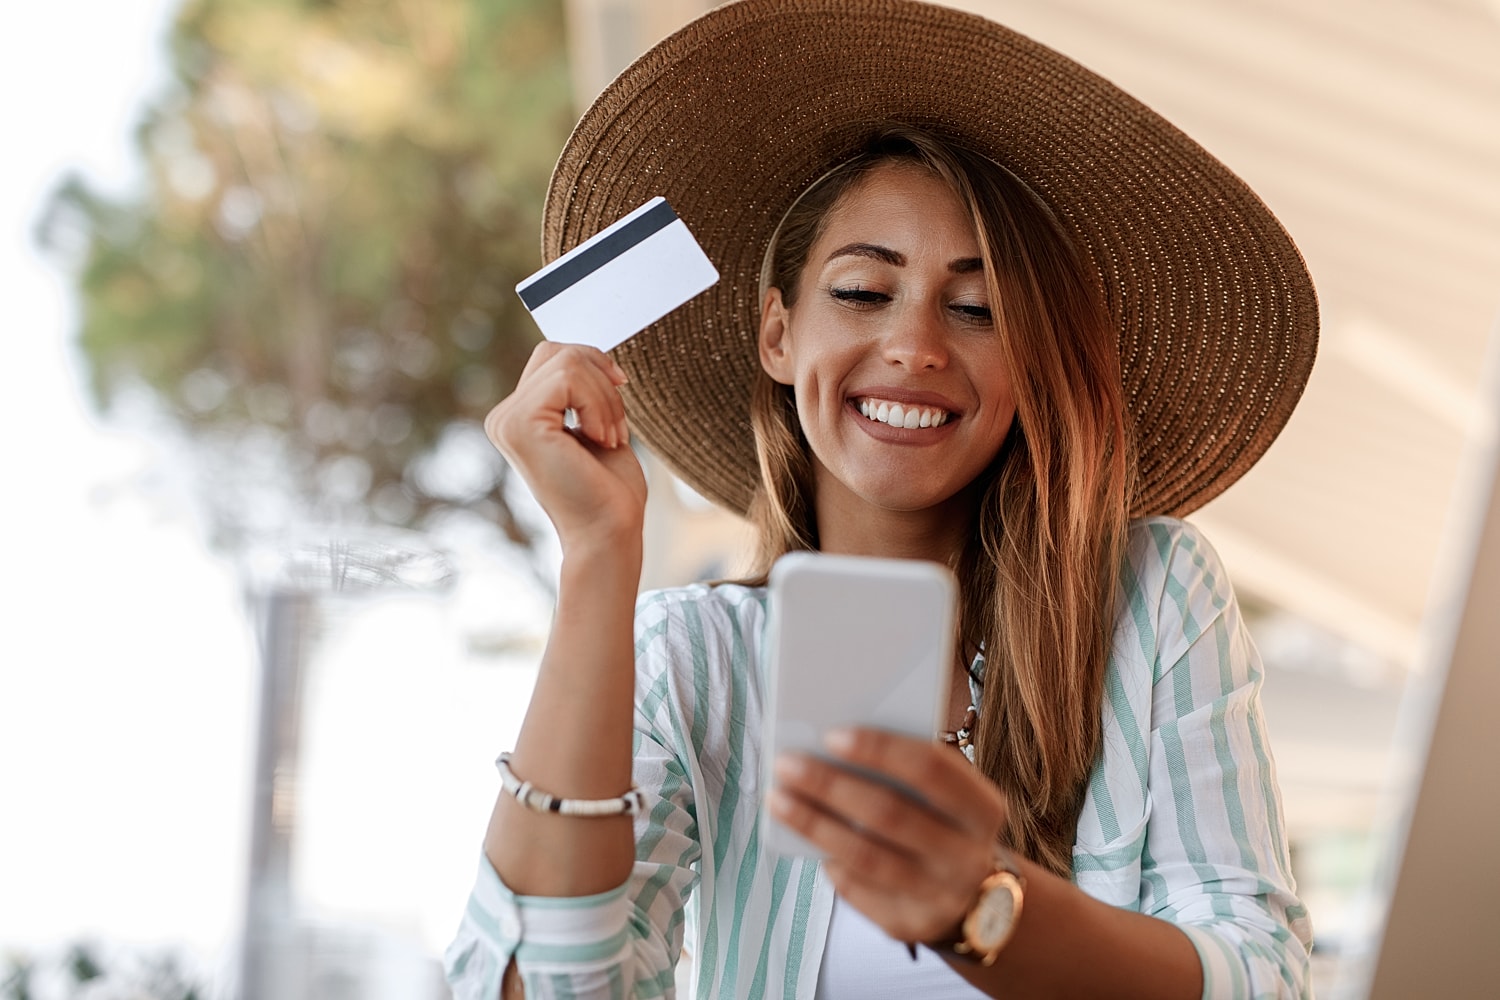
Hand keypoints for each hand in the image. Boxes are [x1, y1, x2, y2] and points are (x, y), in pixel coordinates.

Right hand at [484, 342, 646, 551]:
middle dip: (602, 379)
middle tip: (615, 427)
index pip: (553, 356)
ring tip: (609, 437)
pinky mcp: (520, 424)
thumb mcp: (595, 423)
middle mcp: (503, 417)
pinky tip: (599, 439)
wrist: (608, 532)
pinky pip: (567, 377)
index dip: (595, 367)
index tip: (618, 400)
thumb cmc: (608, 489)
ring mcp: (507, 420)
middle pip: (558, 350)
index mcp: (518, 417)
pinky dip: (598, 404)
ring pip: (567, 361)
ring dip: (606, 398)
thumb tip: (588, 351)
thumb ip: (582, 388)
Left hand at [769, 728, 1008, 944]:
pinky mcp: (908, 926)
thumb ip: (909, 773)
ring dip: (814, 824)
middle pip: (890, 814)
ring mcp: (939, 898)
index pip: (932, 770)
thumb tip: (834, 746)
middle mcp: (967, 857)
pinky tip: (802, 836)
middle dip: (831, 785)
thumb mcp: (950, 797)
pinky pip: (856, 888)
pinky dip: (827, 858)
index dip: (881, 749)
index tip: (831, 733)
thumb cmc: (946, 824)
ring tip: (778, 797)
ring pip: (866, 856)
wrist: (978, 899)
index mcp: (984, 810)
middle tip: (787, 763)